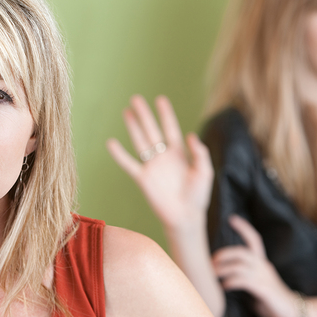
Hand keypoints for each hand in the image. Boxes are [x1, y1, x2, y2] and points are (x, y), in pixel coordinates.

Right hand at [107, 95, 213, 232]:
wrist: (186, 217)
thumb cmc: (198, 196)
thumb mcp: (205, 172)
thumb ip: (200, 153)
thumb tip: (191, 135)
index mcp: (179, 153)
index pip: (171, 128)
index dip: (166, 114)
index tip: (160, 99)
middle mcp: (163, 156)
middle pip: (152, 131)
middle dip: (144, 115)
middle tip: (136, 99)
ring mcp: (152, 167)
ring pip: (140, 142)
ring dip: (133, 127)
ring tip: (126, 111)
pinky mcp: (143, 179)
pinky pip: (129, 164)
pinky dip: (119, 154)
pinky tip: (111, 143)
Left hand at [212, 215, 299, 316]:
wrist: (293, 313)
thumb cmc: (271, 301)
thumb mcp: (257, 285)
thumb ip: (245, 278)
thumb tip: (221, 276)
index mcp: (263, 264)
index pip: (255, 240)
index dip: (244, 228)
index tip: (232, 218)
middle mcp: (264, 267)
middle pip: (242, 252)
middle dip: (224, 254)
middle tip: (210, 262)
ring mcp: (264, 278)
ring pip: (240, 266)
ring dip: (223, 269)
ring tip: (212, 275)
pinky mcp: (264, 290)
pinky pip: (244, 281)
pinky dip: (231, 282)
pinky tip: (224, 287)